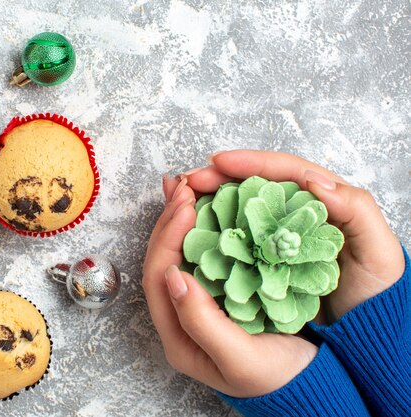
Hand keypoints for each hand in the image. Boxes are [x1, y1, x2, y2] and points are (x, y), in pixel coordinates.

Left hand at [142, 175, 316, 397]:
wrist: (310, 386)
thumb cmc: (277, 379)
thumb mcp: (240, 358)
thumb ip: (201, 322)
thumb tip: (172, 276)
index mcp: (178, 335)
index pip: (158, 278)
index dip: (168, 237)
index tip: (186, 205)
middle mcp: (182, 317)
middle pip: (164, 260)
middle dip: (171, 220)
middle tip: (183, 184)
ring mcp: (200, 302)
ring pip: (182, 254)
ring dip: (183, 219)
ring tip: (188, 186)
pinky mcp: (220, 292)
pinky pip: (205, 254)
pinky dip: (205, 227)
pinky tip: (210, 205)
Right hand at [186, 150, 404, 321]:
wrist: (365, 334)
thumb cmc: (375, 290)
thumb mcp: (377, 250)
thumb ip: (355, 210)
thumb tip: (314, 181)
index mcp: (320, 202)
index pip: (282, 172)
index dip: (248, 162)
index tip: (218, 161)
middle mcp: (293, 216)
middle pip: (251, 186)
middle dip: (217, 178)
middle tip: (187, 181)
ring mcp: (275, 239)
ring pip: (237, 211)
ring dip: (207, 202)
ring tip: (180, 198)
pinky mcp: (262, 262)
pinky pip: (234, 241)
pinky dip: (211, 233)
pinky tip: (190, 231)